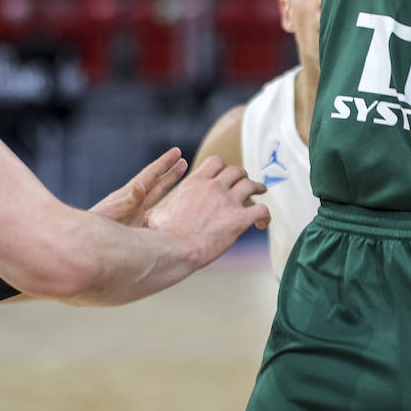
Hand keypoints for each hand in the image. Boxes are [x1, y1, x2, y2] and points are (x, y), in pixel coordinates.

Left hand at [90, 147, 187, 226]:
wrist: (87, 248)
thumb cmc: (94, 230)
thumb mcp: (111, 214)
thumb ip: (127, 201)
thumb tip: (139, 185)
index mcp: (127, 195)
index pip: (150, 175)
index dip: (164, 164)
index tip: (177, 151)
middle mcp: (133, 202)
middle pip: (156, 184)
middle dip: (169, 172)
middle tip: (183, 159)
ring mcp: (135, 215)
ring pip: (156, 198)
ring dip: (168, 187)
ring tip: (179, 179)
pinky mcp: (136, 229)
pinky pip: (155, 218)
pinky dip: (166, 213)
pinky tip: (174, 213)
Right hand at [144, 155, 269, 270]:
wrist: (175, 249)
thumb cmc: (164, 235)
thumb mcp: (157, 214)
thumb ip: (159, 210)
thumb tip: (145, 217)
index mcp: (195, 182)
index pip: (216, 161)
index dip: (224, 167)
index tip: (225, 176)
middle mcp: (213, 187)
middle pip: (236, 171)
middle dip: (242, 176)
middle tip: (244, 184)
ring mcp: (228, 202)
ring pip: (252, 185)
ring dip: (258, 188)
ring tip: (261, 192)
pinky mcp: (239, 219)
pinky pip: (261, 210)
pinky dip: (265, 216)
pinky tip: (262, 223)